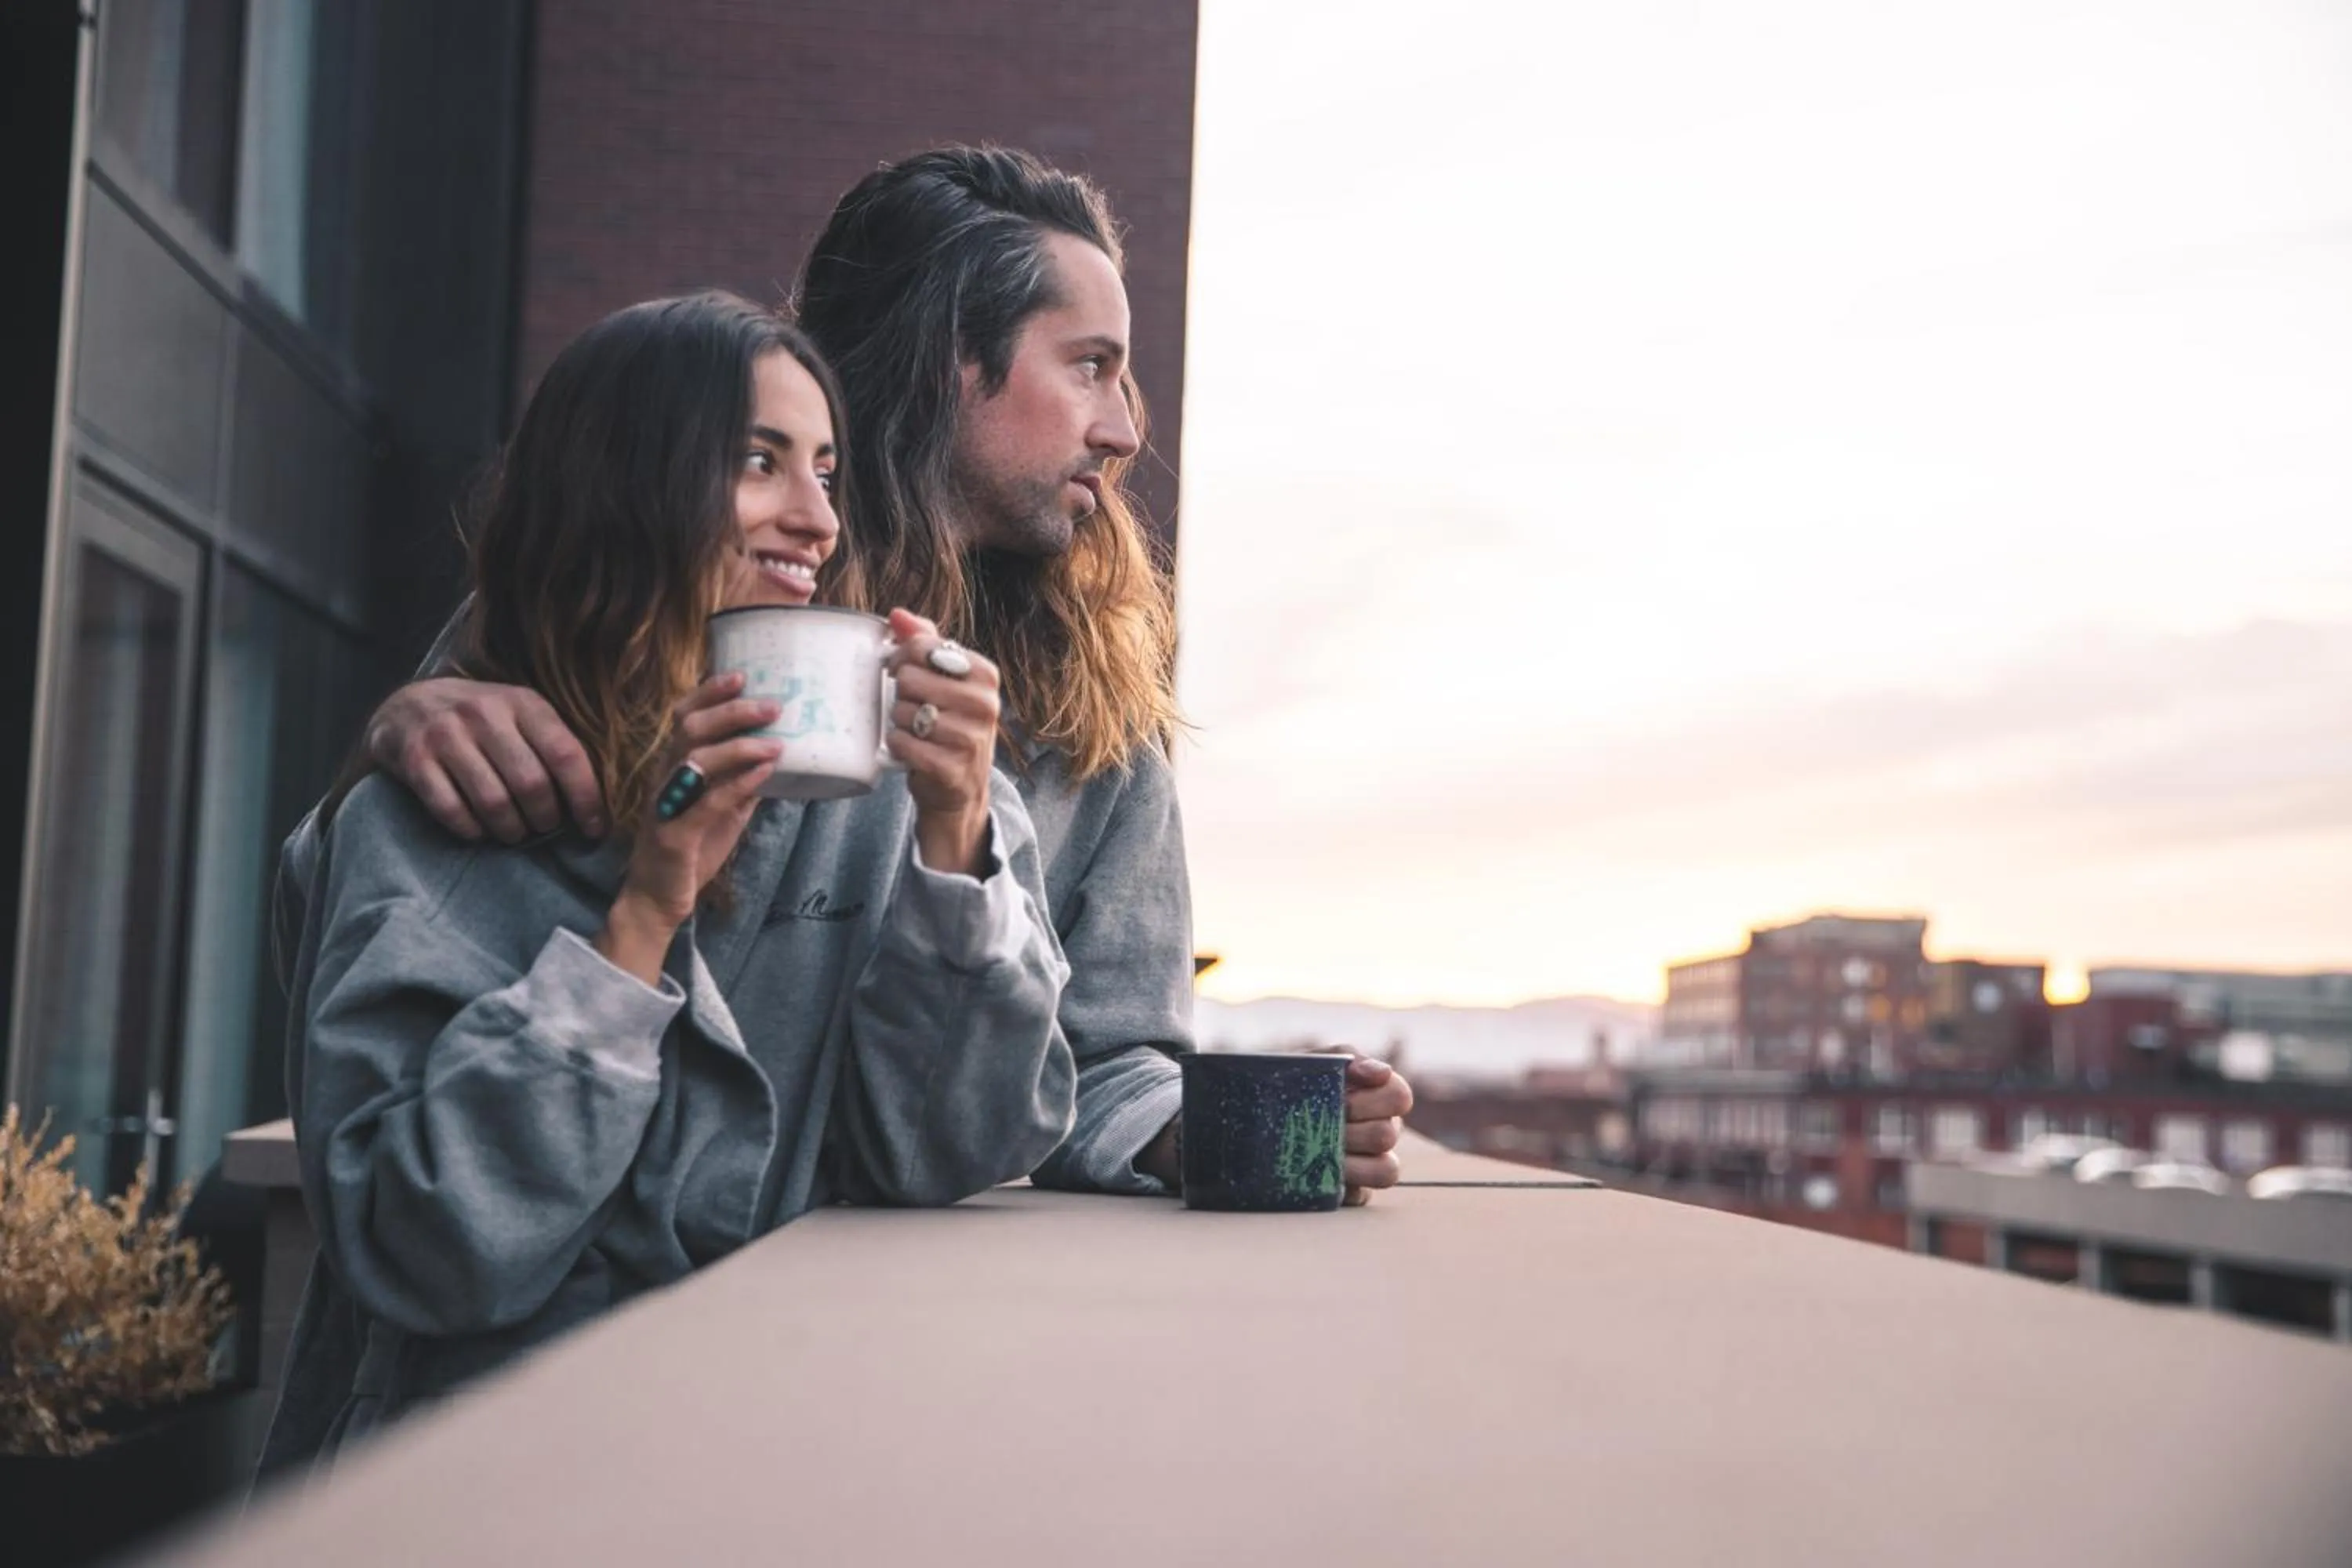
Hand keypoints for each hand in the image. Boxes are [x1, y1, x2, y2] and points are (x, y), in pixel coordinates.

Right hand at [366, 677, 606, 841]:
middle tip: (544, 827)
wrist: (408, 705)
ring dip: (510, 829)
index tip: (594, 828)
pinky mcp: (414, 760)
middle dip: (545, 818)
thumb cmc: (481, 720)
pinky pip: (451, 810)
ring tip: (515, 832)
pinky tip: (478, 831)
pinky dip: (471, 830)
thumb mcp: (521, 715)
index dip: (586, 798)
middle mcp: (484, 714)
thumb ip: (552, 746)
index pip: (565, 755)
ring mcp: (446, 735)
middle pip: (531, 784)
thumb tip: (597, 803)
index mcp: (523, 702)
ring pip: (493, 801)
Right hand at [596, 673, 781, 982]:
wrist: (658, 901)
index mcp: (672, 768)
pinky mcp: (673, 834)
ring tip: (777, 742)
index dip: (708, 693)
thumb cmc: (689, 852)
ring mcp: (666, 805)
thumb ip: (741, 784)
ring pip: (695, 760)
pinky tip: (764, 774)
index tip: (741, 674)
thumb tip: (775, 758)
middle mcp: (665, 779)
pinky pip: (706, 802)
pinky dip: (738, 784)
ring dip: (740, 746)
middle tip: (772, 705)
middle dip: (731, 711)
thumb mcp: (721, 812)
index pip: (684, 718)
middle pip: (690, 729)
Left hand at [882, 609, 1001, 875]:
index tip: (899, 671)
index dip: (900, 658)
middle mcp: (985, 704)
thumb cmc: (948, 723)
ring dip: (897, 723)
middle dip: (900, 695)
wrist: (960, 788)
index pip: (923, 647)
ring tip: (914, 731)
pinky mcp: (952, 768)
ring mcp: (971, 738)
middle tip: (911, 708)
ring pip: (903, 712)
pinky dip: (896, 747)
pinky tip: (909, 750)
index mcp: (985, 674)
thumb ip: (924, 642)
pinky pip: (902, 744)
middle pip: (909, 679)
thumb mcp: (945, 680)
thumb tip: (896, 615)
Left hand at [1310, 1047, 1413, 1205]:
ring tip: (1318, 1152)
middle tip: (1319, 1126)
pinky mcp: (1355, 1190)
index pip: (1400, 1097)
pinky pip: (1360, 1196)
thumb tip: (1381, 1072)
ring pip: (1386, 1171)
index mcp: (1380, 1097)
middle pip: (1386, 1135)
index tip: (1341, 1098)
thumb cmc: (1296, 1081)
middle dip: (1349, 1129)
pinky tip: (1313, 1172)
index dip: (1372, 1100)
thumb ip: (1349, 1058)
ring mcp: (1371, 1162)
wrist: (1259, 1109)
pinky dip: (1338, 1185)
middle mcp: (1382, 1130)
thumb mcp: (1318, 1061)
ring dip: (1351, 1162)